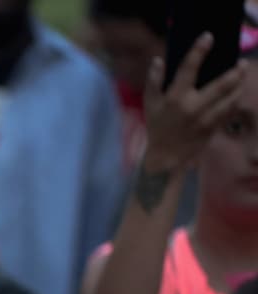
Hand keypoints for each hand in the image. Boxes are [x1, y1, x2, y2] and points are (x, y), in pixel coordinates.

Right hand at [143, 34, 246, 173]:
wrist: (165, 157)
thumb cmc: (157, 127)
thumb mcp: (150, 104)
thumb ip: (153, 81)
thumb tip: (158, 60)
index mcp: (175, 98)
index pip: (187, 70)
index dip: (198, 52)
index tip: (208, 37)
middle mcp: (192, 107)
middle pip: (220, 86)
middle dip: (234, 73)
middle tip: (242, 63)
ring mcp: (205, 119)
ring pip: (230, 99)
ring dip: (240, 86)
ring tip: (243, 75)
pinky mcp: (213, 129)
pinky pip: (229, 111)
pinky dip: (236, 100)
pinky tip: (238, 92)